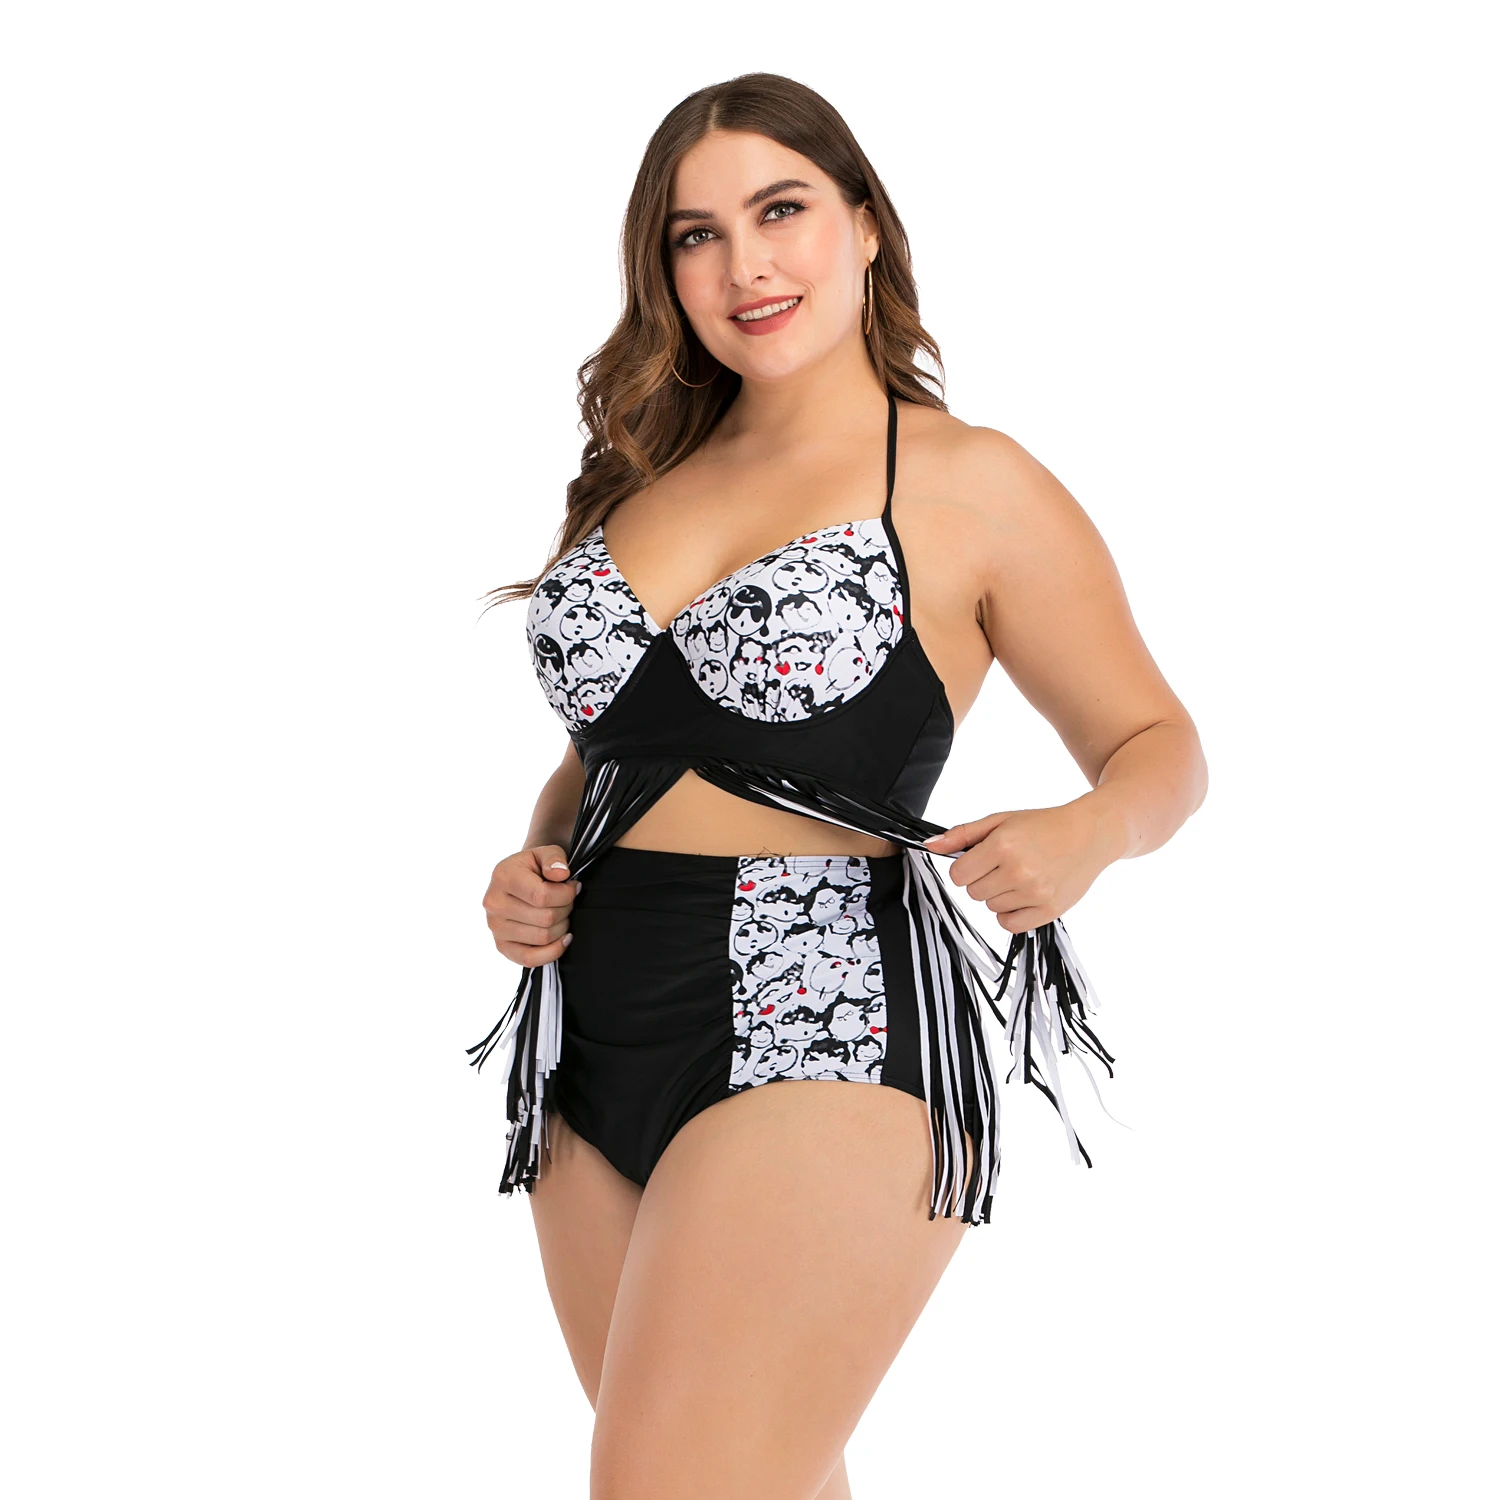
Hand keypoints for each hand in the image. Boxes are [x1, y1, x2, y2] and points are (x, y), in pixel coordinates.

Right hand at [482, 844, 580, 966]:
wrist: (518, 879)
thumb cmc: (534, 867)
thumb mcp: (544, 852)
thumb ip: (554, 857)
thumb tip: (561, 874)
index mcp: (503, 876)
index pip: (542, 896)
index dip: (566, 894)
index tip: (573, 887)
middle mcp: (494, 903)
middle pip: (545, 919)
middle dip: (565, 910)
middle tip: (567, 901)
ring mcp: (495, 927)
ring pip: (542, 938)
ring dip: (561, 928)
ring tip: (561, 914)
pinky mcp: (501, 945)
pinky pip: (530, 959)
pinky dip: (552, 952)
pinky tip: (563, 939)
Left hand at [923, 800, 1115, 933]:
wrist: (1090, 834)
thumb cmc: (1042, 825)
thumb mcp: (1000, 821)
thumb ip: (962, 834)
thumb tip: (928, 846)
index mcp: (1003, 845)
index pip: (958, 875)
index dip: (966, 867)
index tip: (982, 859)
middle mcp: (1018, 871)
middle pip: (973, 893)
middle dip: (983, 879)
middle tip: (1006, 865)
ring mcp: (1035, 893)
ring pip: (991, 908)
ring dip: (1000, 895)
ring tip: (1022, 875)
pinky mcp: (1050, 910)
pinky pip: (1010, 924)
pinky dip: (1012, 913)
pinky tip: (1025, 894)